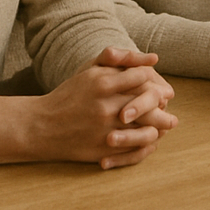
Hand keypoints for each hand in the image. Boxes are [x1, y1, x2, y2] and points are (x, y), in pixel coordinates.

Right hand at [33, 56, 177, 169]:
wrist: (41, 127)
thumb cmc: (70, 94)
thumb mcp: (90, 69)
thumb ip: (121, 59)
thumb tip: (155, 59)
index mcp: (102, 84)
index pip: (143, 77)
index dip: (155, 80)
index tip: (159, 83)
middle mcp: (105, 107)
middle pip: (148, 102)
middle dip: (162, 102)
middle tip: (169, 101)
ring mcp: (105, 131)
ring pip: (146, 127)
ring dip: (160, 124)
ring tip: (168, 122)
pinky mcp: (103, 149)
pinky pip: (134, 147)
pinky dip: (147, 142)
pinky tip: (152, 136)